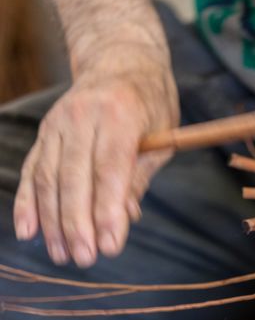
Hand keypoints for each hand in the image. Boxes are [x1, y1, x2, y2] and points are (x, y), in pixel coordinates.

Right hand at [13, 45, 178, 266]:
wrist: (121, 60)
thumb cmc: (151, 104)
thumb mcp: (161, 136)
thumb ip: (140, 176)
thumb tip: (125, 218)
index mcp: (120, 115)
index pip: (110, 170)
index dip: (108, 211)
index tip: (110, 246)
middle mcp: (83, 116)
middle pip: (74, 177)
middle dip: (78, 223)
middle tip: (84, 259)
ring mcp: (58, 123)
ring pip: (48, 177)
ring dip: (52, 221)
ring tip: (62, 255)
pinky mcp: (44, 132)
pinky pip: (31, 170)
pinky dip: (28, 202)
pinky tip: (28, 231)